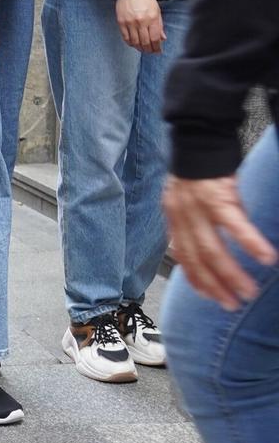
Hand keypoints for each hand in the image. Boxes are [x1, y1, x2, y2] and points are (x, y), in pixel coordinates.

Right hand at [113, 0, 164, 52]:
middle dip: (149, 50)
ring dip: (139, 48)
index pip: (155, 38)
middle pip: (145, 42)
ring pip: (135, 42)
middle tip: (151, 52)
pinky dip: (130, 43)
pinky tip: (134, 44)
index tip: (158, 51)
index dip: (157, 47)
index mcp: (152, 18)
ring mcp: (130, 23)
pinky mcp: (121, 22)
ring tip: (143, 49)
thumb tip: (162, 38)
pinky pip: (125, 37)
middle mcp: (141, 21)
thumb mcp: (156, 10)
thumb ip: (159, 25)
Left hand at [164, 176, 277, 309]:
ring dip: (232, 274)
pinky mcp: (218, 197)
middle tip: (232, 304)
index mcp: (175, 220)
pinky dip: (251, 244)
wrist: (197, 138)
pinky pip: (235, 226)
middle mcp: (182, 218)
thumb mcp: (186, 202)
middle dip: (215, 286)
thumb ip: (192, 224)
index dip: (196, 280)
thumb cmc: (197, 172)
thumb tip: (206, 248)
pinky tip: (266, 258)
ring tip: (249, 291)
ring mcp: (198, 209)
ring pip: (214, 250)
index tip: (210, 297)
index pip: (183, 258)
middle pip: (198, 261)